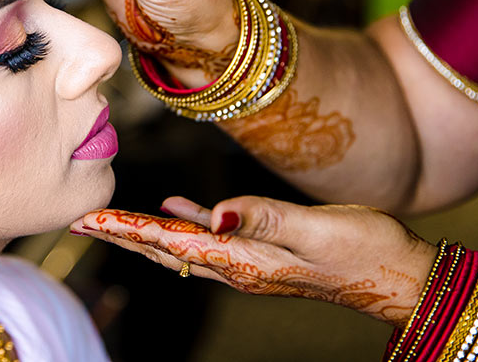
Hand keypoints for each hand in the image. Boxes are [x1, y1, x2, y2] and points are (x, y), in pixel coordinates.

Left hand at [71, 195, 437, 325]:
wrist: (397, 273)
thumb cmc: (364, 250)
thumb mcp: (315, 229)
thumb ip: (265, 218)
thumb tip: (215, 213)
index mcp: (245, 261)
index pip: (172, 243)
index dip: (128, 230)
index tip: (89, 221)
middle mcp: (240, 266)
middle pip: (164, 248)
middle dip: (120, 235)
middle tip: (80, 222)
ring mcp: (250, 262)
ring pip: (181, 244)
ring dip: (143, 231)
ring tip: (109, 218)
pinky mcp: (264, 252)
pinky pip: (212, 236)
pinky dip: (186, 220)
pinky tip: (174, 206)